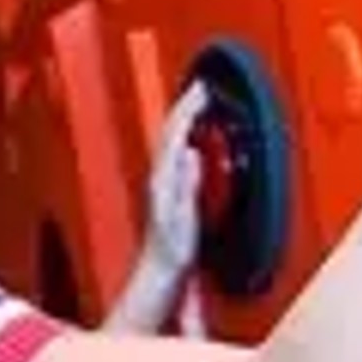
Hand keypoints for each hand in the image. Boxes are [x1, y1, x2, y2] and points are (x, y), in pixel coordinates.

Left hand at [142, 82, 208, 274]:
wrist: (160, 274)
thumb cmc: (172, 251)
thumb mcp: (183, 218)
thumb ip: (186, 184)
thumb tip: (190, 152)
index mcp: (163, 179)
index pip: (174, 134)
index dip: (187, 109)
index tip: (202, 89)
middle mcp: (159, 177)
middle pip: (169, 131)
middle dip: (185, 107)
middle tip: (202, 88)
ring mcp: (162, 182)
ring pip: (172, 140)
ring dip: (185, 119)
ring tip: (198, 103)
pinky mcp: (169, 190)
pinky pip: (176, 152)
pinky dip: (185, 137)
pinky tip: (193, 139)